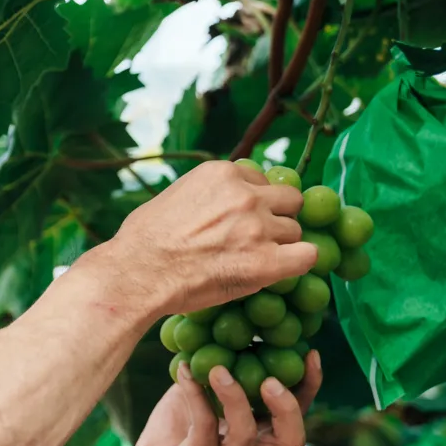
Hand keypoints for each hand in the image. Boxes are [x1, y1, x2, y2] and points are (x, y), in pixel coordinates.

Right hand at [99, 160, 314, 317]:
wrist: (137, 273)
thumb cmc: (142, 240)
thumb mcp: (174, 195)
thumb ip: (207, 194)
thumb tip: (217, 203)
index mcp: (222, 173)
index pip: (261, 180)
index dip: (255, 201)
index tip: (243, 219)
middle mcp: (246, 194)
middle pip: (288, 200)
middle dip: (276, 217)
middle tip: (257, 238)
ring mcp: (258, 227)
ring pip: (294, 231)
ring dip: (280, 244)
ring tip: (253, 260)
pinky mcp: (267, 262)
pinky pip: (308, 256)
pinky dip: (300, 262)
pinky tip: (284, 270)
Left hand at [102, 351, 322, 445]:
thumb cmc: (170, 442)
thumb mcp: (193, 402)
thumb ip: (210, 377)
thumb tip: (217, 335)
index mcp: (254, 439)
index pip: (293, 417)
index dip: (308, 388)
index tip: (312, 354)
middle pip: (290, 438)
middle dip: (289, 406)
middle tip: (273, 377)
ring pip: (246, 434)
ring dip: (236, 398)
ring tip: (220, 369)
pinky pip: (203, 428)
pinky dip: (195, 396)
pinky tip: (183, 371)